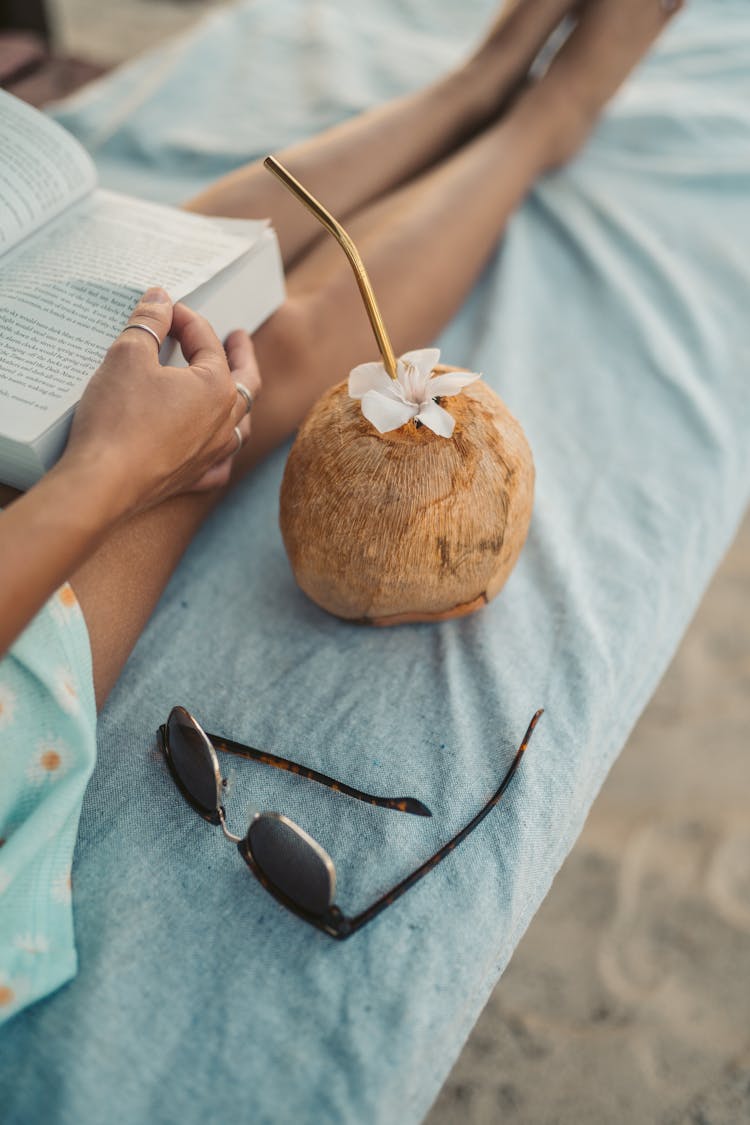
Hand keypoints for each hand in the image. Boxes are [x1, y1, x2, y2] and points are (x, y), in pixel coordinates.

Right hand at [62, 288, 260, 517]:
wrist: (103, 481)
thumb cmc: (118, 417)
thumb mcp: (128, 355)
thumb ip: (148, 323)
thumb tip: (160, 299)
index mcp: (216, 387)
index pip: (206, 342)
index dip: (186, 319)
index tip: (166, 309)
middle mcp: (224, 422)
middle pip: (244, 382)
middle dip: (242, 356)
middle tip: (239, 338)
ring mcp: (212, 454)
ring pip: (239, 425)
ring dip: (239, 402)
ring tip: (235, 390)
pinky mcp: (193, 479)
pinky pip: (219, 465)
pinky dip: (222, 452)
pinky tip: (218, 449)